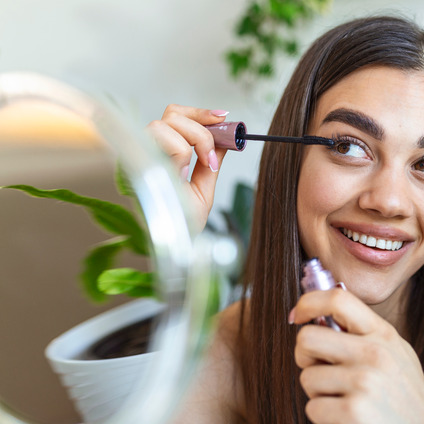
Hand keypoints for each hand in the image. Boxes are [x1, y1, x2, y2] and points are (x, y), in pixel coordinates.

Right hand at [146, 104, 229, 229]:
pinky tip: (184, 174)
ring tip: (200, 166)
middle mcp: (149, 153)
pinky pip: (161, 144)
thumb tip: (224, 138)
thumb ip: (211, 162)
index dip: (199, 113)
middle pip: (171, 114)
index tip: (223, 117)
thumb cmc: (183, 224)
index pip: (175, 115)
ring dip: (192, 141)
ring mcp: (141, 158)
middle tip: (211, 155)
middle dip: (200, 129)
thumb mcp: (204, 189)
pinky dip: (180, 153)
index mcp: (164, 154)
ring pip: (164, 124)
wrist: (175, 248)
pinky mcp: (136, 167)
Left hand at [289, 286, 423, 423]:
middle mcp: (374, 353)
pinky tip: (348, 421)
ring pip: (307, 378)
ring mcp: (364, 382)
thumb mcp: (396, 353)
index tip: (298, 316)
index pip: (338, 299)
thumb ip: (364, 333)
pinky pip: (312, 408)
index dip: (309, 303)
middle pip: (307, 338)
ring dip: (319, 395)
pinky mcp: (354, 412)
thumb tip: (317, 316)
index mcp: (383, 334)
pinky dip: (324, 419)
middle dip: (305, 357)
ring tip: (346, 402)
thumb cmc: (405, 397)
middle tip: (322, 371)